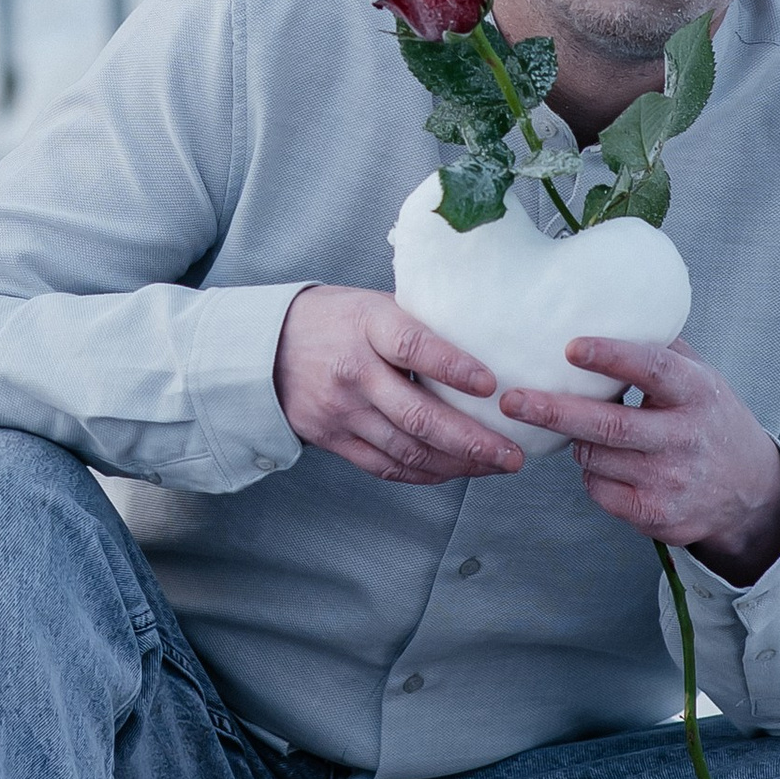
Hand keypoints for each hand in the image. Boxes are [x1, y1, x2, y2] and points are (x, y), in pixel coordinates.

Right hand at [274, 284, 525, 485]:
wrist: (266, 348)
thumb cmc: (336, 320)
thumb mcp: (372, 305)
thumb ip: (418, 325)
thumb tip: (485, 344)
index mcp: (367, 326)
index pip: (413, 347)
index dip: (454, 368)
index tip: (492, 386)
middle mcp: (353, 372)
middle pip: (417, 416)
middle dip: (472, 441)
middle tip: (513, 453)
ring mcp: (340, 410)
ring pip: (408, 449)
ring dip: (459, 463)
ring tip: (497, 465)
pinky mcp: (332, 439)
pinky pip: (386, 466)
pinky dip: (426, 473)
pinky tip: (457, 471)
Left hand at [501, 337, 779, 581]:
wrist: (750, 493)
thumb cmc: (708, 421)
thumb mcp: (701, 379)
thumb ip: (660, 348)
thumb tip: (606, 304)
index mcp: (697, 392)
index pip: (653, 370)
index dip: (611, 357)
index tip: (570, 346)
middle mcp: (685, 437)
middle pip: (610, 426)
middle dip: (554, 412)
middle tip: (510, 400)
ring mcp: (671, 481)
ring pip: (595, 458)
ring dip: (577, 442)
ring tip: (584, 430)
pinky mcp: (656, 515)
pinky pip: (598, 490)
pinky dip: (592, 474)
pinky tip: (609, 465)